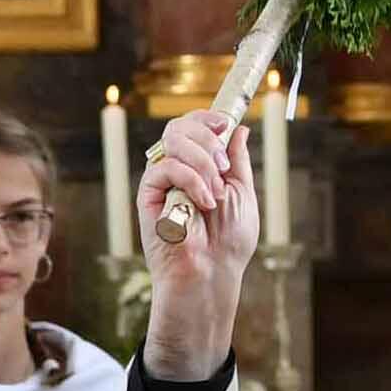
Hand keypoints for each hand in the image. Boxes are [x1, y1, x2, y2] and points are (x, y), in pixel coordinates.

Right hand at [137, 106, 259, 378]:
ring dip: (203, 161)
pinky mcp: (148, 195)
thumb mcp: (242, 192)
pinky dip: (191, 179)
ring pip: (173, 140)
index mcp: (199, 167)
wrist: (212, 272)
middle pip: (180, 126)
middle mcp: (177, 169)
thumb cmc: (228, 241)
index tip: (224, 123)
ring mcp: (162, 181)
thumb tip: (240, 129)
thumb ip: (237, 160)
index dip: (207, 117)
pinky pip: (165, 167)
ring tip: (216, 193)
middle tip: (223, 166)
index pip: (194, 126)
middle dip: (207, 138)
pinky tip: (204, 202)